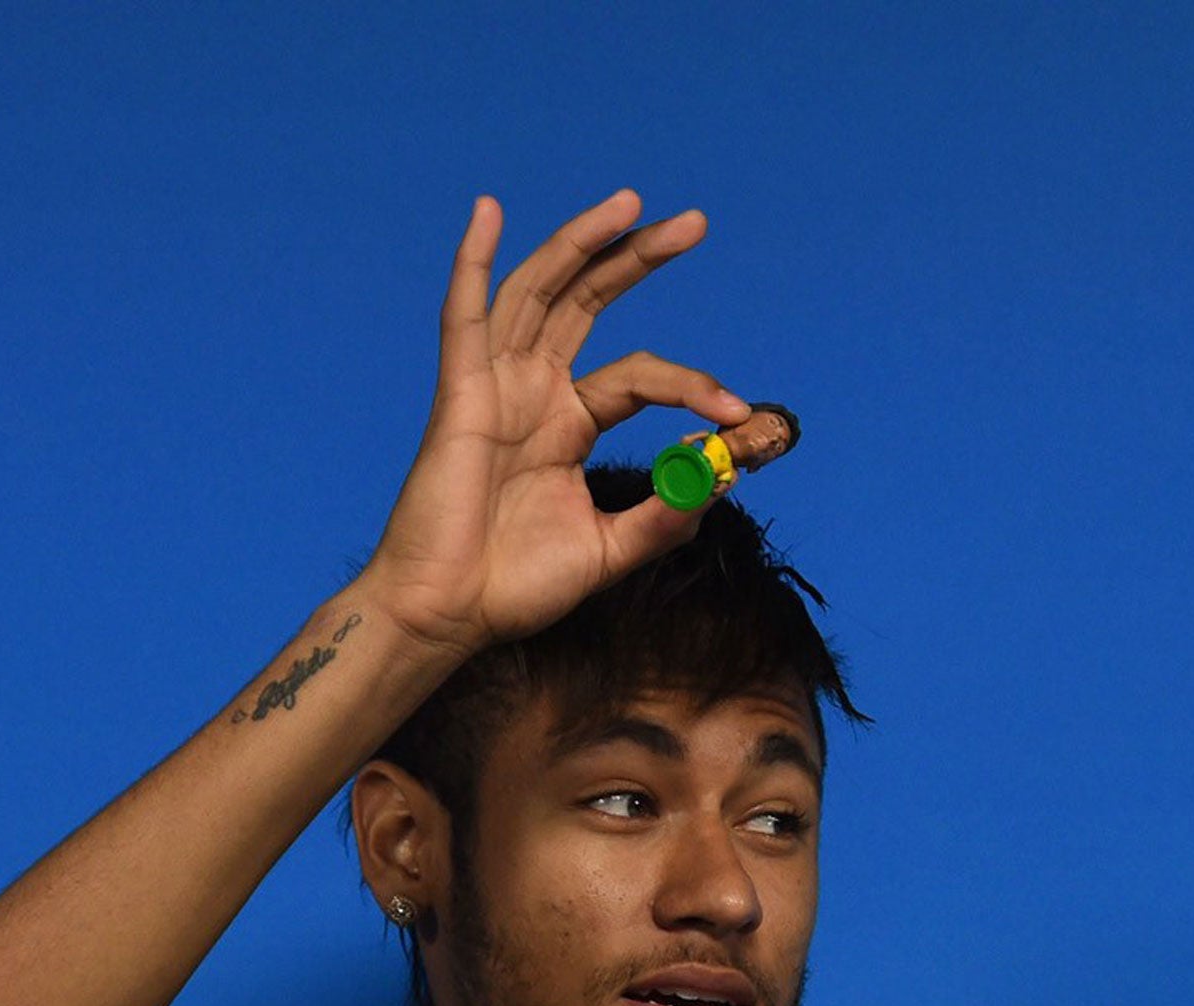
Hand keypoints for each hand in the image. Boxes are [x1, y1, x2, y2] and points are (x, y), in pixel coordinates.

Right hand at [360, 190, 749, 659]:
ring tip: (630, 203)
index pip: (640, 376)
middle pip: (590, 302)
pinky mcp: (459, 396)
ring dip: (581, 242)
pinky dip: (474, 263)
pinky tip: (488, 211)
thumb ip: (664, 517)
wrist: (452, 615)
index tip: (741, 412)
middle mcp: (533, 392)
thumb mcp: (609, 550)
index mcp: (569, 424)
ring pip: (540, 292)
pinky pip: (463, 318)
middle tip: (696, 222)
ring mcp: (495, 387)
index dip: (692, 384)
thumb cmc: (516, 586)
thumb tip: (722, 481)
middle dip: (640, 259)